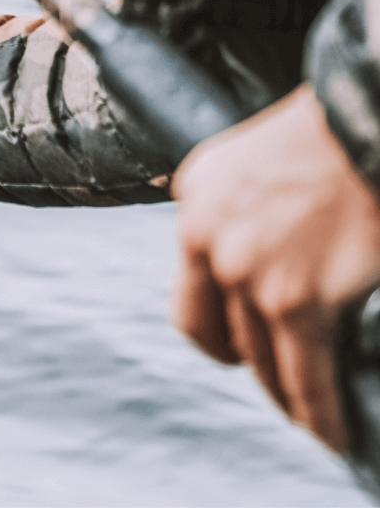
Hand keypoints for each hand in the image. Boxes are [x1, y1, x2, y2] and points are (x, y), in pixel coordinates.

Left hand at [172, 83, 379, 451]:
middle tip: (280, 383)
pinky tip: (333, 434)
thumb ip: (239, 209)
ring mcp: (247, 272)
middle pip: (220, 332)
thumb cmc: (329, 136)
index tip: (242, 344)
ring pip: (262, 362)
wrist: (365, 122)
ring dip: (288, 396)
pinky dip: (319, 414)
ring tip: (311, 416)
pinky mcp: (295, 300)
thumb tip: (254, 260)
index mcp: (194, 197)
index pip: (194, 289)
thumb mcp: (254, 161)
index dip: (220, 325)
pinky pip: (305, 379)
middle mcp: (207, 237)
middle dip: (251, 364)